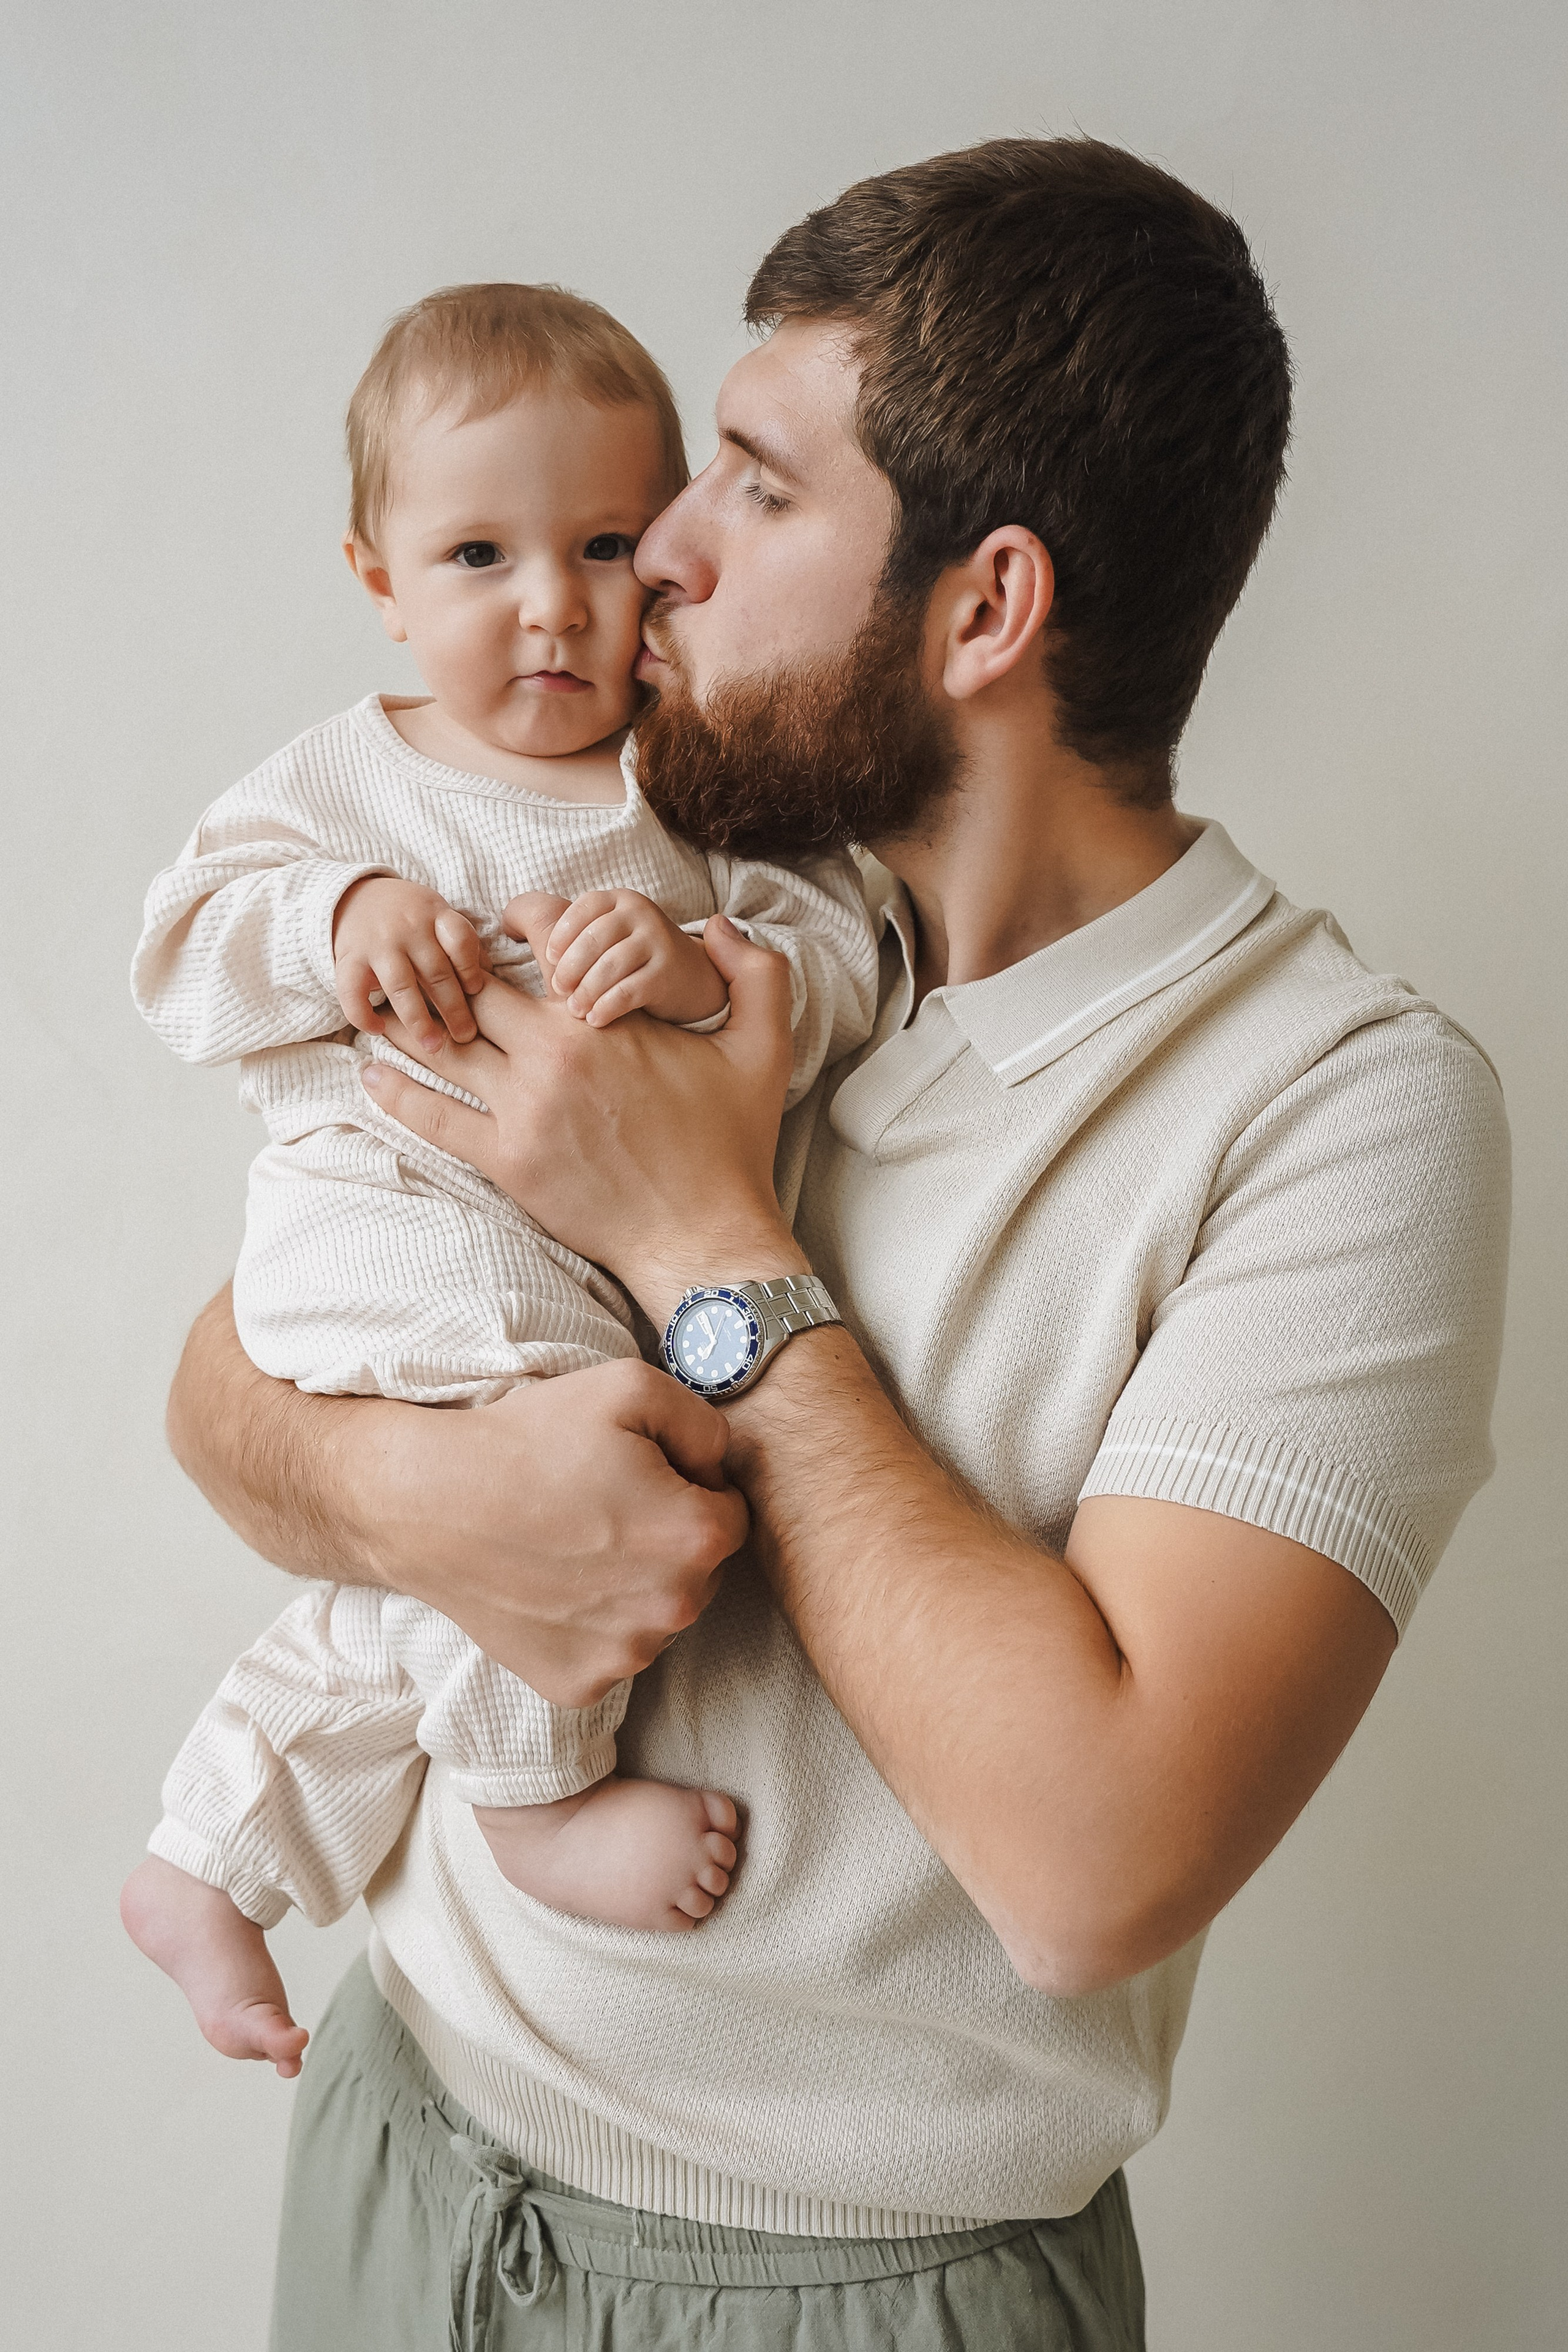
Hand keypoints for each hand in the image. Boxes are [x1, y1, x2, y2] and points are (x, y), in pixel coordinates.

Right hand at [332, 876, 490, 1050]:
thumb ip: (462, 944)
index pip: (459, 940)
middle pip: (436, 971)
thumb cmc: (410, 918)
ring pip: (401, 987)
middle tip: (466, 1037)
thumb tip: (490, 979)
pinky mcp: (348, 960)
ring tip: (433, 1046)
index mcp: (435, 915)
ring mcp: (376, 944)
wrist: (354, 898)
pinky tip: (377, 1030)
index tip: (476, 992)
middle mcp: (406, 928)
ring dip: (418, 1020)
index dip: (470, 967)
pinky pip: (352, 992)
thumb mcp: (438, 917)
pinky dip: (363, 1015)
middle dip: (454, 1008)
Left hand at [359, 916, 803, 1319]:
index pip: (534, 951)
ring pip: (446, 1052)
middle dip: (444, 975)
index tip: (483, 927)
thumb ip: (757, 975)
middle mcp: (553, 1057)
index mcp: (601, 1020)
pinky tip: (369, 1072)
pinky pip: (435, 1118)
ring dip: (409, 1025)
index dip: (507, 931)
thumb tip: (726, 924)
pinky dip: (396, 1093)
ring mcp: (524, 1111)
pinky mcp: (507, 1162)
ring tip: (377, 1005)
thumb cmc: (731, 1145)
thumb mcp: (763, 1048)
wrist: (704, 1235)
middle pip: (474, 997)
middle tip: (416, 962)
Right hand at [364, 1360, 748, 1698]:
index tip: (641, 1476)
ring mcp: (624, 1655)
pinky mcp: (579, 1684)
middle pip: (700, 1570)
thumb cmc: (529, 1440)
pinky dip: (592, 1625)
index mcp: (697, 1536)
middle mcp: (672, 1607)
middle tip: (602, 1507)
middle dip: (667, 1539)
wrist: (428, 1502)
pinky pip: (611, 1653)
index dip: (690, 1487)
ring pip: (658, 1614)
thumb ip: (706, 1422)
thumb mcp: (631, 1386)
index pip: (731, 1513)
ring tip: (573, 1544)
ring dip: (634, 1586)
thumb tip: (721, 1466)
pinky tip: (553, 1586)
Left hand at [506, 888, 729, 1027]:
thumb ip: (568, 930)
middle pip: (594, 937)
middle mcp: (641, 913)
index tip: (550, 961)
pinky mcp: (669, 972)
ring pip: (610, 965)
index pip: (583, 907)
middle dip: (571, 968)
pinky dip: (607, 1006)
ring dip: (586, 991)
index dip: (563, 934)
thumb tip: (508, 921)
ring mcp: (658, 941)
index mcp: (619, 899)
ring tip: (575, 1010)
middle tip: (558, 992)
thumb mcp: (606, 935)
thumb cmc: (632, 960)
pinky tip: (596, 1019)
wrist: (693, 979)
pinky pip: (629, 990)